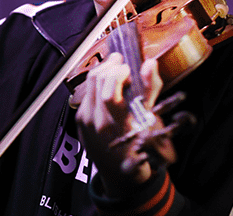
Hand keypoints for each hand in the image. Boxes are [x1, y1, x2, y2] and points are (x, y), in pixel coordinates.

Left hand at [71, 52, 159, 193]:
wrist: (118, 170)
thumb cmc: (139, 147)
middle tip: (122, 61)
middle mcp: (98, 122)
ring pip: (89, 84)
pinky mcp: (80, 118)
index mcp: (118, 125)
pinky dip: (97, 82)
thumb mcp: (152, 122)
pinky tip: (107, 81)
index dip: (118, 73)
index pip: (109, 93)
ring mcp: (86, 120)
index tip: (130, 67)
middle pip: (96, 82)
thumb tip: (149, 64)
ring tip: (115, 66)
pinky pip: (86, 92)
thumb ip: (150, 90)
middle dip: (110, 65)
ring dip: (102, 70)